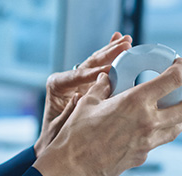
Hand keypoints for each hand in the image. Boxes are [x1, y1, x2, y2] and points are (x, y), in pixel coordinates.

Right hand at [33, 57, 181, 175]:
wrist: (74, 165)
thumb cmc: (77, 134)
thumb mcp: (89, 102)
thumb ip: (102, 86)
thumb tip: (107, 78)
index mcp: (136, 102)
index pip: (172, 80)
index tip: (181, 65)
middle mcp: (148, 122)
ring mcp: (148, 141)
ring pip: (178, 128)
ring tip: (179, 110)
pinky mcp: (143, 155)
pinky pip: (160, 141)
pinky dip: (163, 131)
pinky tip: (154, 127)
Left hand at [34, 32, 132, 156]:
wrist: (55, 141)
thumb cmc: (55, 137)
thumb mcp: (59, 127)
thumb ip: (68, 112)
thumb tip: (79, 96)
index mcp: (57, 84)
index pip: (78, 76)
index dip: (95, 72)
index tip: (111, 68)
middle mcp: (68, 77)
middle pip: (90, 63)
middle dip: (108, 53)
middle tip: (125, 44)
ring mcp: (78, 79)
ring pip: (96, 61)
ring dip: (112, 49)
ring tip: (126, 39)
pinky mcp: (87, 81)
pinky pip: (99, 65)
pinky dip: (110, 54)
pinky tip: (118, 40)